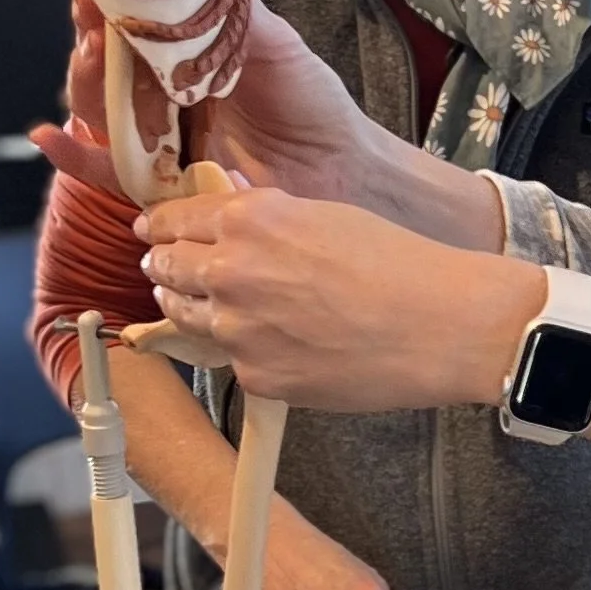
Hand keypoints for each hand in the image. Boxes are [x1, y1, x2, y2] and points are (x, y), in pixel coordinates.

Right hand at [33, 0, 388, 209]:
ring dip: (83, 84)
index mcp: (183, 54)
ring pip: (98, 110)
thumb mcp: (274, 43)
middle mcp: (162, 93)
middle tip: (93, 20)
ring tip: (91, 58)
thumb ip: (233, 11)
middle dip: (90, 38)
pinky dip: (72, 157)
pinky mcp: (160, 182)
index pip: (128, 23)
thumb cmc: (309, 99)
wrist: (341, 165)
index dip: (107, 2)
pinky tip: (47, 136)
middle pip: (103, 64)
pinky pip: (106, 171)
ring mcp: (158, 137)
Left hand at [138, 179, 519, 409]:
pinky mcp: (256, 376)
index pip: (174, 220)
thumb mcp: (323, 215)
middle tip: (167, 267)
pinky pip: (231, 359)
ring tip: (215, 306)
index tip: (152, 230)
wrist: (438, 325)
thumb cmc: (398, 263)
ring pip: (184, 317)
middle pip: (166, 268)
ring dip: (189, 308)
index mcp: (247, 220)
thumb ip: (264, 216)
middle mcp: (229, 272)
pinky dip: (244, 350)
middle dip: (165, 266)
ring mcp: (237, 329)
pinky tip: (273, 343)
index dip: (160, 225)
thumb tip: (226, 213)